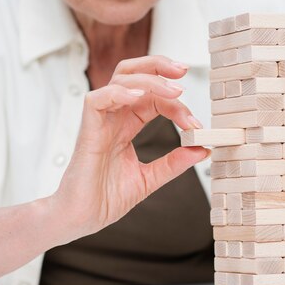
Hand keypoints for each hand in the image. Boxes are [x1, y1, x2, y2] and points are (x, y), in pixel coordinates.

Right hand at [48, 56, 208, 242]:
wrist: (81, 219)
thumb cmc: (105, 199)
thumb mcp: (150, 178)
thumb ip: (174, 163)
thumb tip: (203, 149)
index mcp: (126, 125)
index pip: (152, 97)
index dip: (176, 102)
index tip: (196, 124)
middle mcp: (113, 117)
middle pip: (133, 73)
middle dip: (159, 66)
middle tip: (183, 71)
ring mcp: (100, 121)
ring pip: (120, 79)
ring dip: (149, 79)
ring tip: (173, 91)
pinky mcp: (87, 130)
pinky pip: (97, 98)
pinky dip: (119, 92)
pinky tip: (139, 97)